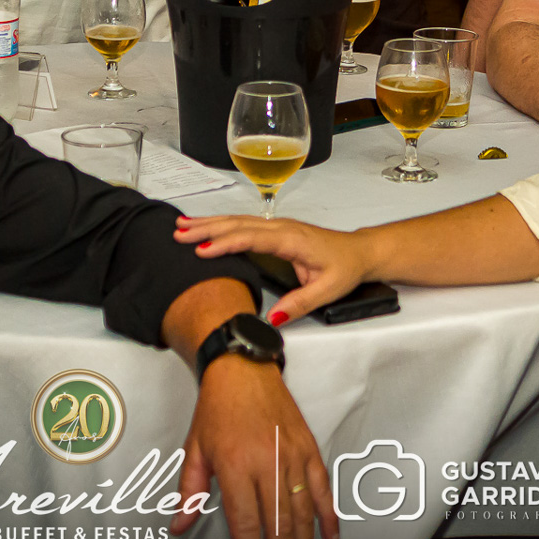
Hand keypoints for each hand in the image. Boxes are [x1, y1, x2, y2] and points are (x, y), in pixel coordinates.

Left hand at [171, 355, 337, 538]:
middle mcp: (266, 461)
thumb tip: (180, 524)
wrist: (243, 367)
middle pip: (278, 525)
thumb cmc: (218, 407)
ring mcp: (292, 455)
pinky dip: (328, 515)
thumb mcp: (194, 449)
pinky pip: (323, 488)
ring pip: (302, 512)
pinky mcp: (308, 448)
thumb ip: (188, 492)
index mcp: (235, 465)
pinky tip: (329, 535)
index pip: (245, 523)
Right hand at [177, 215, 370, 324]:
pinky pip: (242, 224)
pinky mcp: (273, 229)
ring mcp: (276, 226)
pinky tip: (205, 226)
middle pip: (238, 225)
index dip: (226, 244)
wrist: (359, 251)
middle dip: (207, 229)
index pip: (252, 239)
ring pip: (237, 221)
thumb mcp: (327, 290)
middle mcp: (281, 227)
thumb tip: (272, 317)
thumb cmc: (344, 268)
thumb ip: (299, 303)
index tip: (202, 250)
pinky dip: (221, 224)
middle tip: (179, 234)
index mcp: (292, 239)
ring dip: (209, 223)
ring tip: (182, 226)